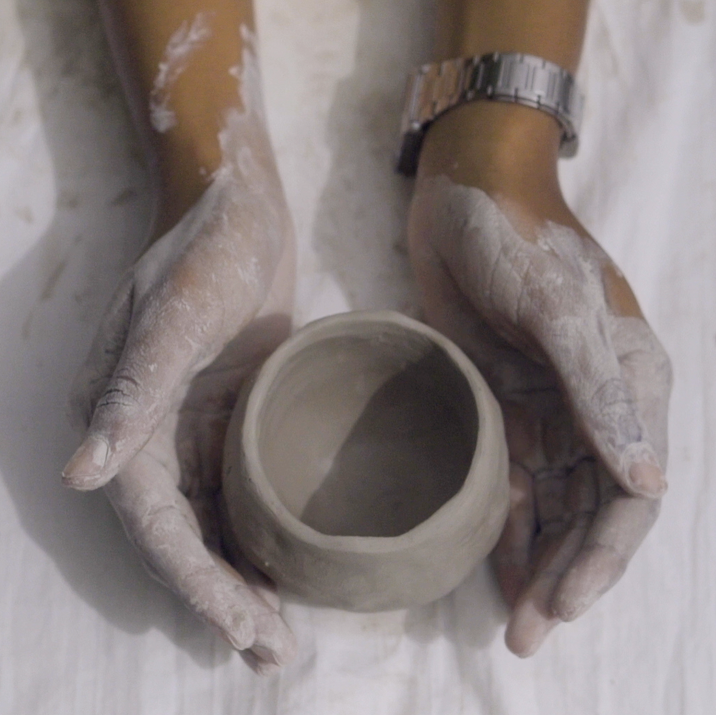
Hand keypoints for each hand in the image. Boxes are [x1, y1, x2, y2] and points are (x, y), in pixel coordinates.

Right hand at [62, 126, 296, 673]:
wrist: (241, 211)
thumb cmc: (208, 250)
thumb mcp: (178, 311)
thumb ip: (134, 390)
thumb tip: (81, 474)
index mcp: (124, 415)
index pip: (153, 521)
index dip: (192, 579)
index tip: (240, 628)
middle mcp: (150, 433)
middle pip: (183, 536)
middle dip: (222, 598)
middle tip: (273, 654)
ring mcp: (190, 429)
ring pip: (211, 524)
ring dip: (241, 580)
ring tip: (280, 637)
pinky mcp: (227, 418)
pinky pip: (236, 492)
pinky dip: (256, 536)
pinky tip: (286, 570)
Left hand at [408, 103, 671, 656]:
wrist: (461, 201)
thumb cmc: (516, 240)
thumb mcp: (558, 309)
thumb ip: (599, 391)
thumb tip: (647, 484)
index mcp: (631, 386)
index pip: (630, 495)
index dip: (602, 558)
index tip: (561, 606)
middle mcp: (596, 407)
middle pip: (591, 513)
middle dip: (565, 575)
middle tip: (525, 636)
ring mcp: (547, 408)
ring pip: (552, 505)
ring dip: (535, 561)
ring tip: (510, 621)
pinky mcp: (502, 402)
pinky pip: (511, 477)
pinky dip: (505, 521)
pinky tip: (490, 562)